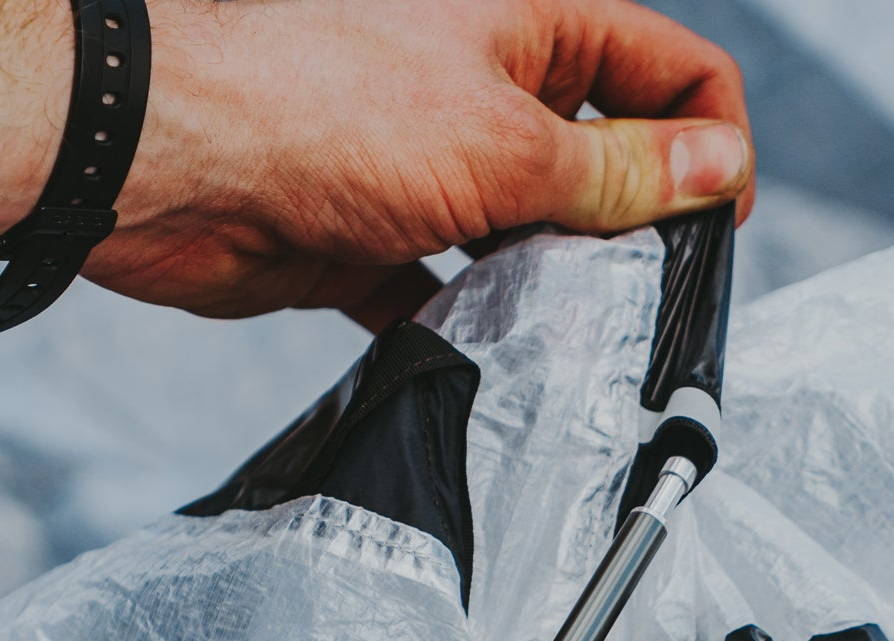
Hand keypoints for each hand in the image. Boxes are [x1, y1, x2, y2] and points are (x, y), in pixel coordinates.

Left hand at [93, 0, 755, 326]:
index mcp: (527, 28)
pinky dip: (469, 323)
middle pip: (600, 153)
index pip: (663, 66)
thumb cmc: (321, 113)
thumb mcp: (505, 145)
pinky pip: (445, 287)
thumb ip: (617, 170)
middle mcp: (481, 88)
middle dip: (634, 220)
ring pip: (524, 230)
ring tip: (570, 331)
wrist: (173, 167)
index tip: (720, 223)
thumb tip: (715, 168)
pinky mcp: (373, 237)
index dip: (711, 137)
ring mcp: (426, 165)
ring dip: (552, 281)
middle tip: (650, 292)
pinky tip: (483, 355)